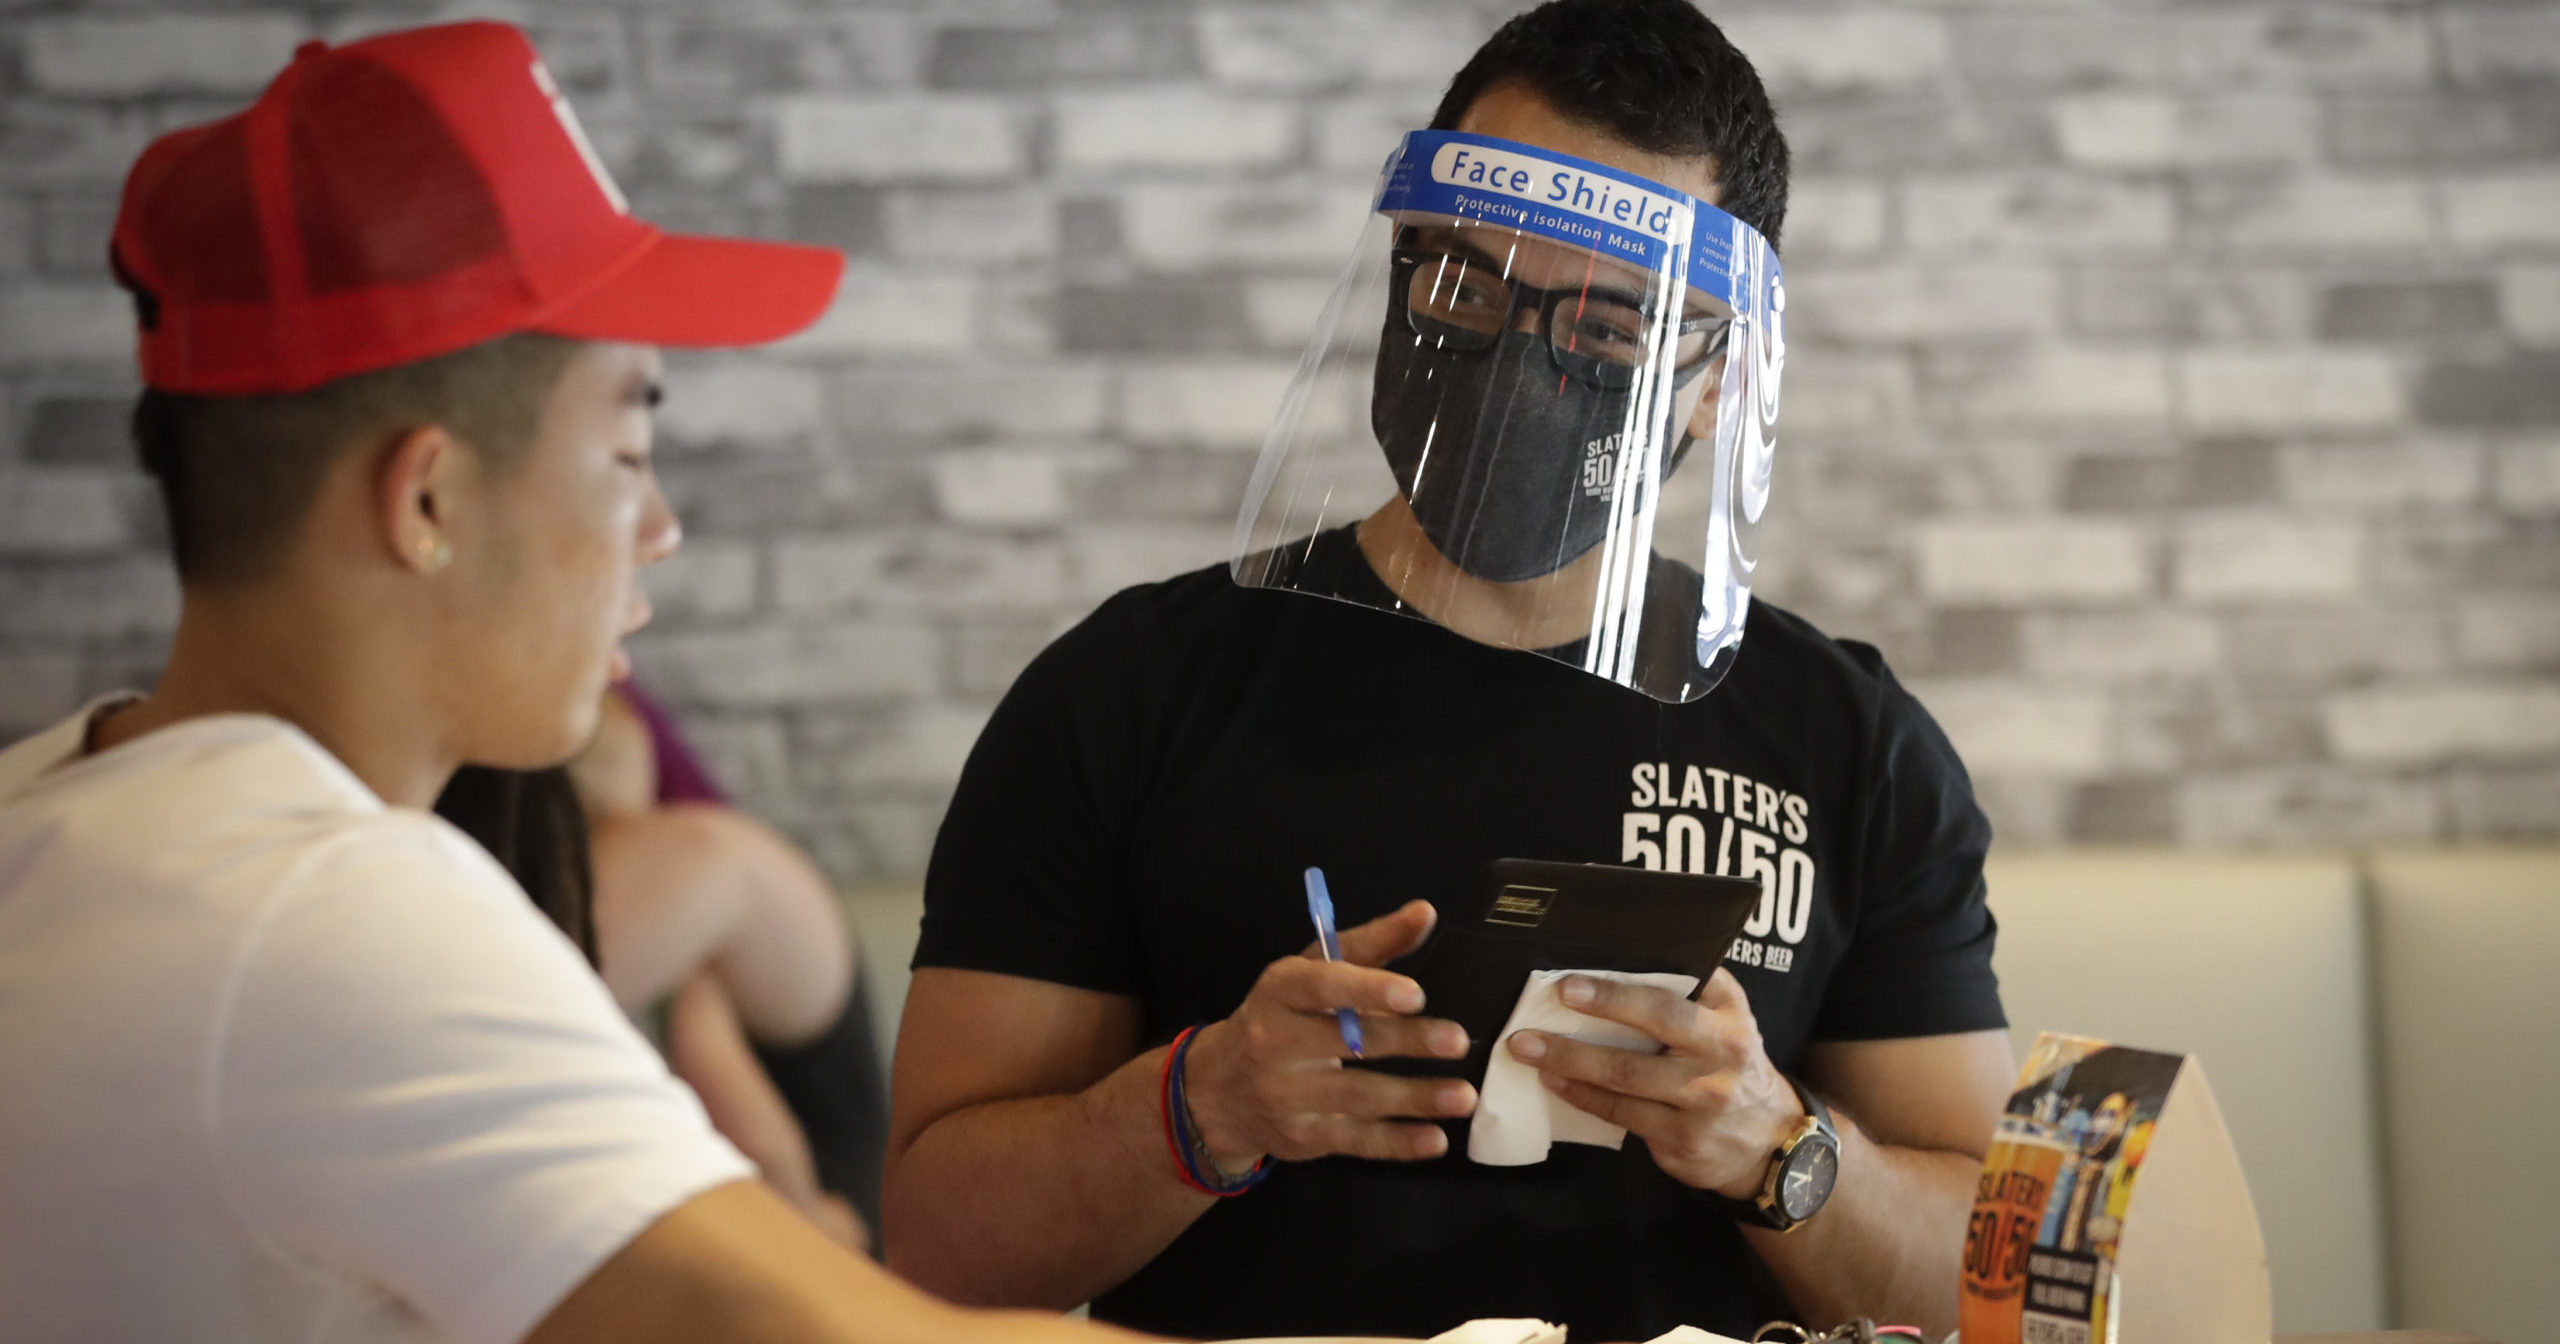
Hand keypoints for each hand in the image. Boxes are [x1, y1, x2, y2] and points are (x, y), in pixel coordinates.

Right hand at [1182, 900, 1476, 1169]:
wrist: (1220, 1089)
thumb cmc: (1282, 1016)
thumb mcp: (1312, 971)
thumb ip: (1371, 943)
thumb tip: (1425, 912)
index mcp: (1279, 991)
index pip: (1321, 986)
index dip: (1367, 989)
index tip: (1415, 993)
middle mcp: (1274, 1043)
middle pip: (1346, 1042)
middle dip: (1405, 1042)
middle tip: (1457, 1040)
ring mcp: (1286, 1096)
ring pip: (1357, 1097)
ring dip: (1414, 1097)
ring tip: (1464, 1095)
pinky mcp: (1303, 1138)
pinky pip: (1356, 1142)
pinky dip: (1397, 1144)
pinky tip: (1435, 1140)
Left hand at [1504, 968, 1800, 1198]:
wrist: (1770, 1140)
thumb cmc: (1729, 1063)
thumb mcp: (1726, 1020)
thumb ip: (1689, 990)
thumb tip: (1616, 960)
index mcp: (1728, 1016)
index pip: (1672, 995)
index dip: (1618, 991)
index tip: (1571, 984)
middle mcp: (1721, 1055)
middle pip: (1651, 1029)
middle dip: (1595, 1015)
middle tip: (1544, 1007)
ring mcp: (1702, 1102)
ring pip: (1625, 1078)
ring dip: (1570, 1061)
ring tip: (1527, 1049)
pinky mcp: (1682, 1140)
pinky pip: (1622, 1115)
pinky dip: (1582, 1096)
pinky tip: (1555, 1082)